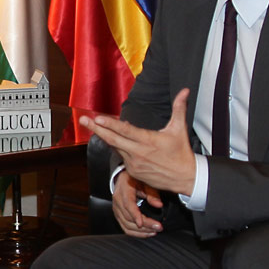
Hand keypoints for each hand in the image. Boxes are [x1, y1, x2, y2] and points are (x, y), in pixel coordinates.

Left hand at [81, 89, 196, 195]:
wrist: (185, 178)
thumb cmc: (182, 153)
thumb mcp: (180, 129)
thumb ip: (179, 108)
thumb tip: (185, 90)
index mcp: (148, 141)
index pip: (125, 131)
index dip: (110, 124)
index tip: (97, 118)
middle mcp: (138, 153)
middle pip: (112, 140)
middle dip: (95, 129)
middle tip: (82, 119)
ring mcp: (133, 164)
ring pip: (115, 148)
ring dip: (104, 137)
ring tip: (93, 126)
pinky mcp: (133, 172)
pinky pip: (121, 157)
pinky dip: (117, 147)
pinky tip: (112, 140)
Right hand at [111, 170, 164, 237]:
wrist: (123, 179)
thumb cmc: (135, 179)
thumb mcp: (145, 182)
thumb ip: (152, 193)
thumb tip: (159, 205)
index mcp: (124, 191)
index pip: (128, 205)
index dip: (135, 215)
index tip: (143, 223)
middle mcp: (117, 201)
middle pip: (128, 218)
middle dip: (144, 225)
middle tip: (158, 227)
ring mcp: (116, 209)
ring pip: (126, 225)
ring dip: (141, 232)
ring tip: (154, 232)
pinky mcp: (118, 215)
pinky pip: (125, 227)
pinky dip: (135, 233)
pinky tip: (146, 233)